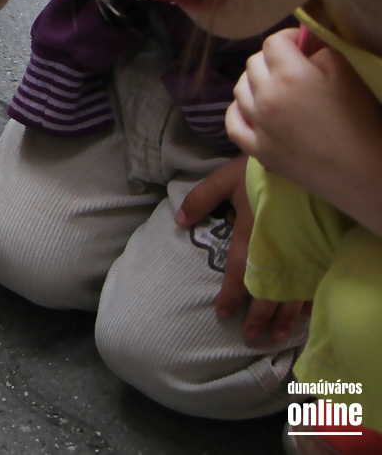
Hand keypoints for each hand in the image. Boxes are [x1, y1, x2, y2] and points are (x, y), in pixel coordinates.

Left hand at [175, 156, 306, 346]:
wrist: (301, 160)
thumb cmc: (261, 169)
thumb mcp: (226, 178)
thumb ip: (201, 198)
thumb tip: (178, 220)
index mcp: (253, 233)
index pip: (240, 272)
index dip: (231, 295)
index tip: (222, 315)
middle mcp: (278, 248)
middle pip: (268, 290)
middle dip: (259, 316)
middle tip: (250, 336)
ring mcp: (302, 250)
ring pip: (294, 292)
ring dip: (284, 316)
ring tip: (275, 336)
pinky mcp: (318, 248)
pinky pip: (315, 280)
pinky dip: (309, 300)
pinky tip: (305, 315)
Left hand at [228, 26, 381, 209]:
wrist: (364, 173)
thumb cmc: (361, 121)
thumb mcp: (348, 75)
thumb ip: (323, 51)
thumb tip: (306, 43)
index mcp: (289, 75)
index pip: (274, 43)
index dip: (289, 38)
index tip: (302, 44)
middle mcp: (265, 97)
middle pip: (254, 64)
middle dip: (271, 59)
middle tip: (292, 66)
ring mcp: (258, 125)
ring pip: (240, 90)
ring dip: (254, 82)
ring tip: (273, 86)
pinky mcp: (257, 150)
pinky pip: (233, 123)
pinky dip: (239, 111)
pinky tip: (250, 109)